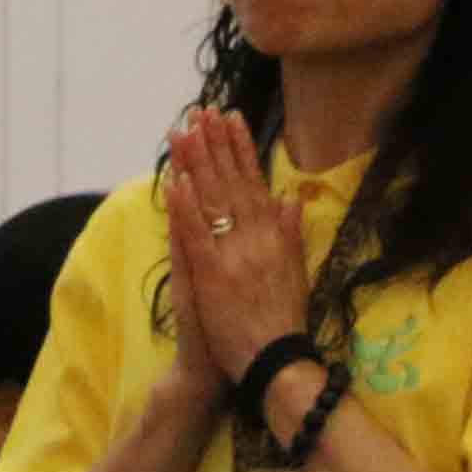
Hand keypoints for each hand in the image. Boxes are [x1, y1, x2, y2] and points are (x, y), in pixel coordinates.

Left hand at [159, 110, 310, 381]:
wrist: (275, 361)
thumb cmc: (282, 321)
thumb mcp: (296, 272)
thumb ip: (290, 233)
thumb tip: (291, 198)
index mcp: (273, 236)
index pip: (253, 182)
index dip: (241, 148)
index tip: (231, 117)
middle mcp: (255, 239)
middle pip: (230, 183)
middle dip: (214, 144)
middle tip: (201, 110)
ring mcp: (233, 256)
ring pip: (211, 202)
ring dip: (196, 165)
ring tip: (183, 132)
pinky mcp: (213, 277)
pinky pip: (196, 237)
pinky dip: (185, 210)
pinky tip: (176, 184)